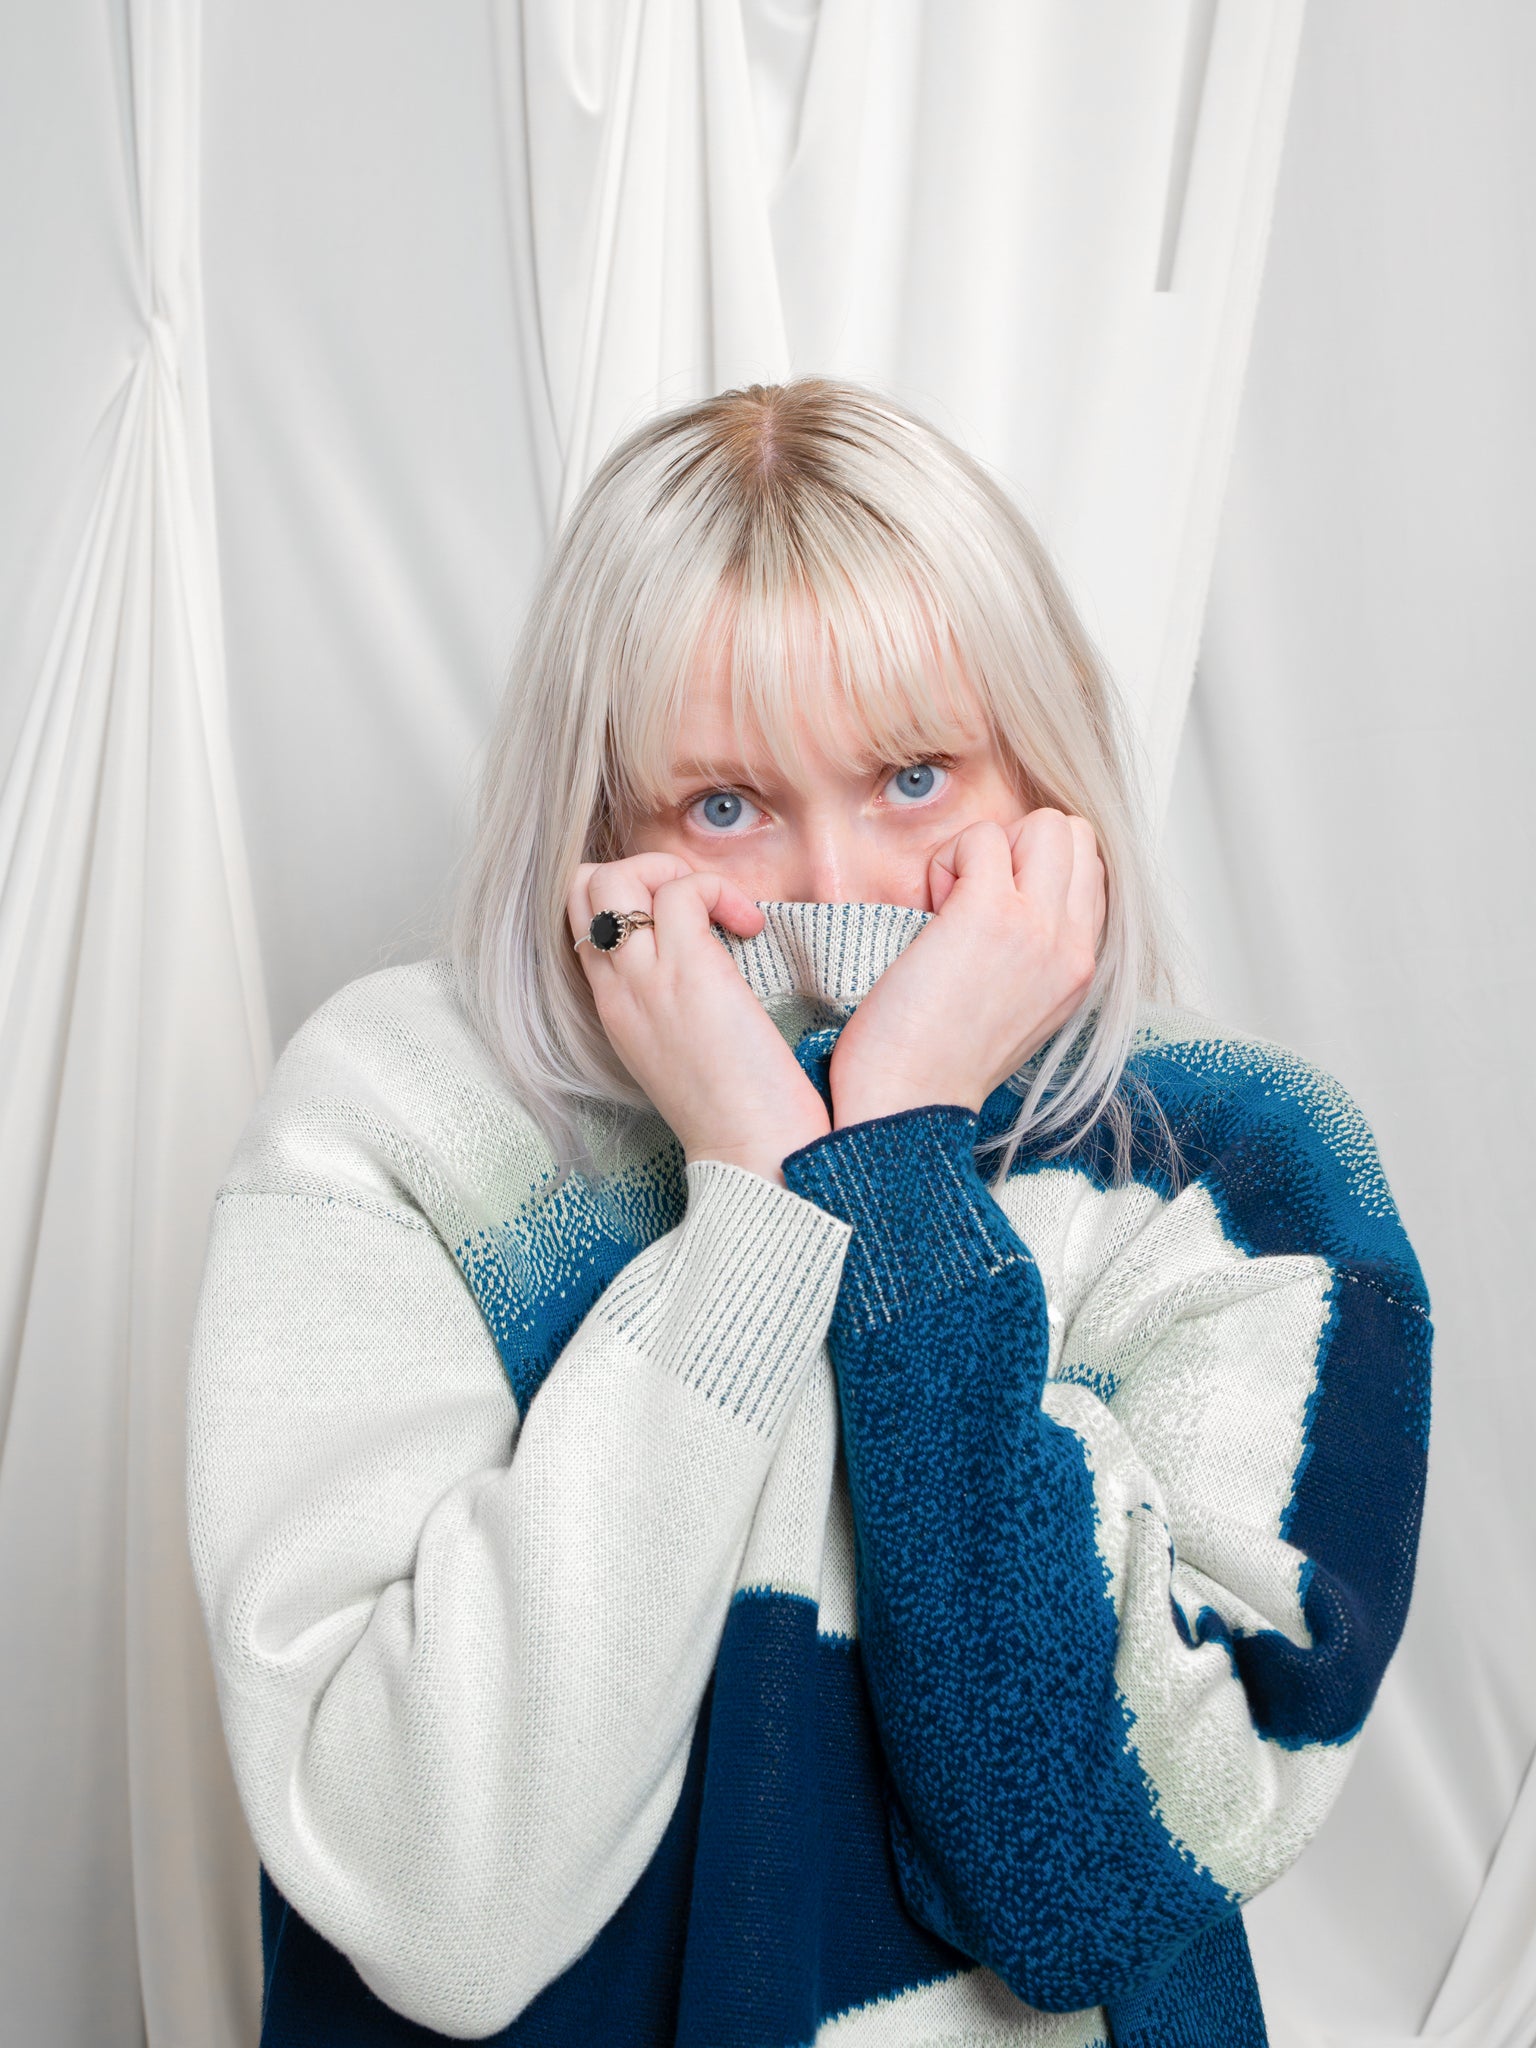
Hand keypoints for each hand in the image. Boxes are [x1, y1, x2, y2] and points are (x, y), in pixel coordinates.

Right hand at [569, 854, 831, 1182]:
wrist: (751, 1155)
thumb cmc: (732, 1114)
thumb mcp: (680, 1052)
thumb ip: (670, 1006)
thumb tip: (705, 961)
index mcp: (611, 1009)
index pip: (579, 920)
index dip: (624, 897)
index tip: (681, 921)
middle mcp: (616, 990)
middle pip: (581, 886)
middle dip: (640, 870)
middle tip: (698, 905)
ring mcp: (645, 980)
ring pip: (618, 876)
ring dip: (677, 873)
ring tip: (725, 913)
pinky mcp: (689, 973)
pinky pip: (682, 891)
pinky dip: (718, 890)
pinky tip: (750, 926)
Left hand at [827, 811, 1105, 1125]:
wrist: (906, 1102)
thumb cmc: (934, 1063)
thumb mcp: (1013, 1010)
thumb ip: (1030, 955)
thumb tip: (1008, 898)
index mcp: (1078, 969)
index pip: (1089, 871)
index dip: (1033, 872)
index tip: (988, 916)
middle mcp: (1071, 947)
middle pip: (1075, 835)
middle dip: (1017, 848)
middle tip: (969, 901)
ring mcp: (1037, 927)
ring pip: (1045, 822)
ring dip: (987, 849)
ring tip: (951, 905)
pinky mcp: (990, 914)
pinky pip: (982, 837)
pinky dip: (947, 860)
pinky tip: (929, 912)